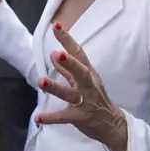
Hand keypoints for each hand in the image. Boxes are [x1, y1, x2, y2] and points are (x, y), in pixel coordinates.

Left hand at [36, 23, 127, 147]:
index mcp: (89, 73)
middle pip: (80, 72)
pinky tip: (38, 118)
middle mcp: (88, 85)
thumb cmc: (95, 98)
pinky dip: (51, 118)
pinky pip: (63, 117)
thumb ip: (68, 69)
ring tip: (41, 81)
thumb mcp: (84, 81)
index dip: (67, 40)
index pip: (78, 53)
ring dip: (55, 87)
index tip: (56, 26)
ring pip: (69, 93)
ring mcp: (85, 101)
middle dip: (69, 63)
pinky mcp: (80, 117)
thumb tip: (53, 54)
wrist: (111, 123)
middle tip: (57, 54)